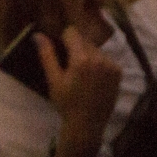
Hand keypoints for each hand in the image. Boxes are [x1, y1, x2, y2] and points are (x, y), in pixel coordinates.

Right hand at [42, 26, 122, 149]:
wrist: (87, 124)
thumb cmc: (66, 103)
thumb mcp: (54, 80)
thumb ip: (47, 55)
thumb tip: (38, 35)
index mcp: (81, 59)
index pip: (73, 33)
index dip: (64, 39)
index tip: (61, 50)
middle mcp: (99, 58)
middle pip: (85, 41)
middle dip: (76, 48)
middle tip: (70, 67)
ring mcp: (111, 64)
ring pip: (96, 49)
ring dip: (88, 55)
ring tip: (82, 75)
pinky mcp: (118, 71)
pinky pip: (106, 59)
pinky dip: (99, 64)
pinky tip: (93, 79)